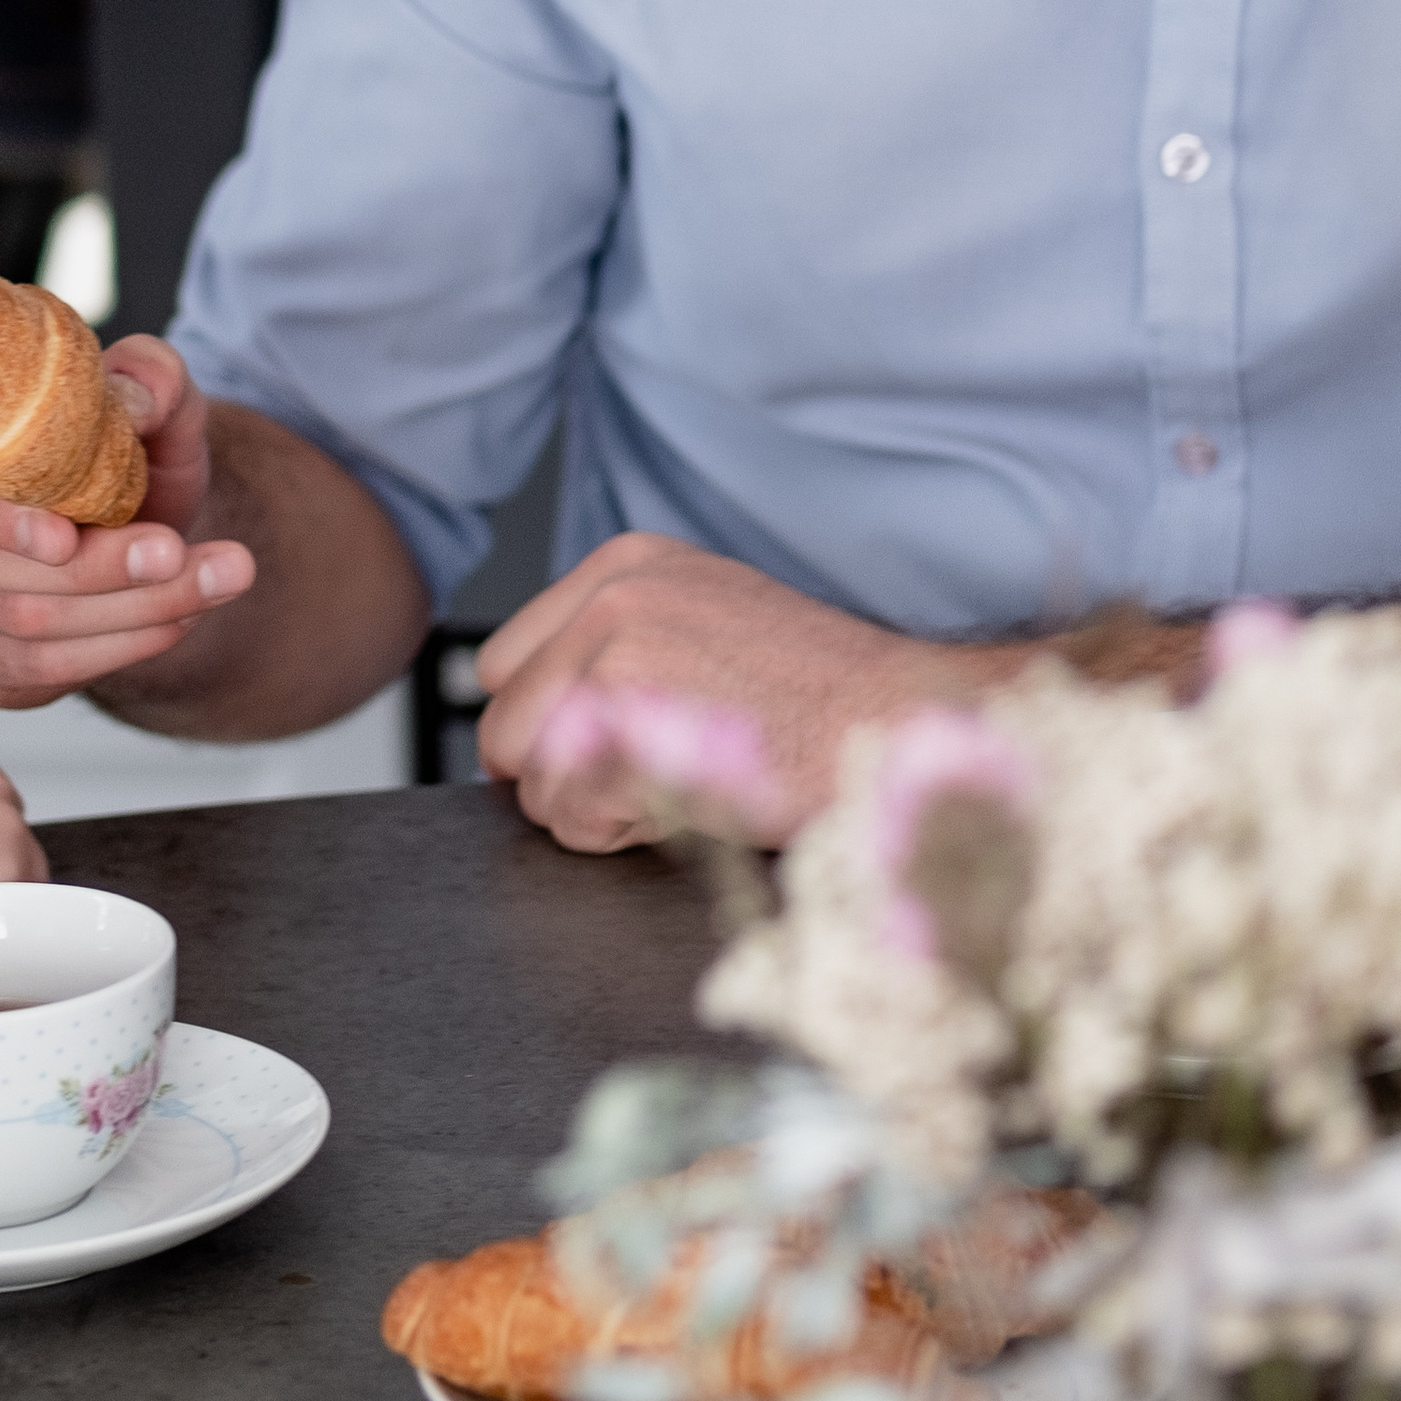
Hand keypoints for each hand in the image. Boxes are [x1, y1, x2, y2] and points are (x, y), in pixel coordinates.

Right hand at [0, 333, 256, 711]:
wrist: (129, 511)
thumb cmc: (112, 442)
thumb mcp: (143, 392)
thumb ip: (148, 375)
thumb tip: (138, 399)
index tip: (67, 535)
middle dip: (89, 568)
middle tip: (176, 553)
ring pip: (15, 628)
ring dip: (125, 610)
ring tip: (216, 578)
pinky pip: (35, 672)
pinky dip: (117, 647)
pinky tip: (180, 615)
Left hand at [473, 532, 1023, 853]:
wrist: (897, 721)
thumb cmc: (820, 693)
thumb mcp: (708, 621)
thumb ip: (615, 646)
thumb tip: (530, 722)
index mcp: (623, 565)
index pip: (503, 664)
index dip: (540, 727)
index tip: (592, 753)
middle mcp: (610, 598)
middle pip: (503, 725)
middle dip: (556, 776)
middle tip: (640, 784)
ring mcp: (614, 656)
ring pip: (529, 779)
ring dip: (590, 811)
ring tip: (674, 791)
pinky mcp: (627, 724)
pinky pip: (568, 815)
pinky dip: (617, 835)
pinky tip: (684, 807)